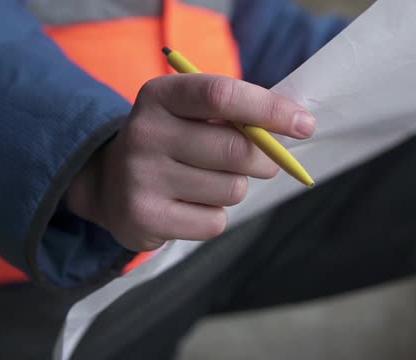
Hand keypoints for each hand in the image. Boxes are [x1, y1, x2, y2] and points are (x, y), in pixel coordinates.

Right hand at [65, 74, 316, 250]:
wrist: (109, 185)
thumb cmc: (173, 142)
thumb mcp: (192, 114)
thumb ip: (238, 115)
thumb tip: (298, 124)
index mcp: (160, 95)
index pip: (222, 96)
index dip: (270, 109)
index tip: (305, 125)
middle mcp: (144, 132)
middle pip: (237, 149)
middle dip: (265, 159)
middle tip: (262, 161)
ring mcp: (141, 177)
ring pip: (232, 189)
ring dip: (235, 188)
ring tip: (207, 181)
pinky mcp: (145, 218)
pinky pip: (215, 221)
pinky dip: (215, 216)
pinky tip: (190, 205)